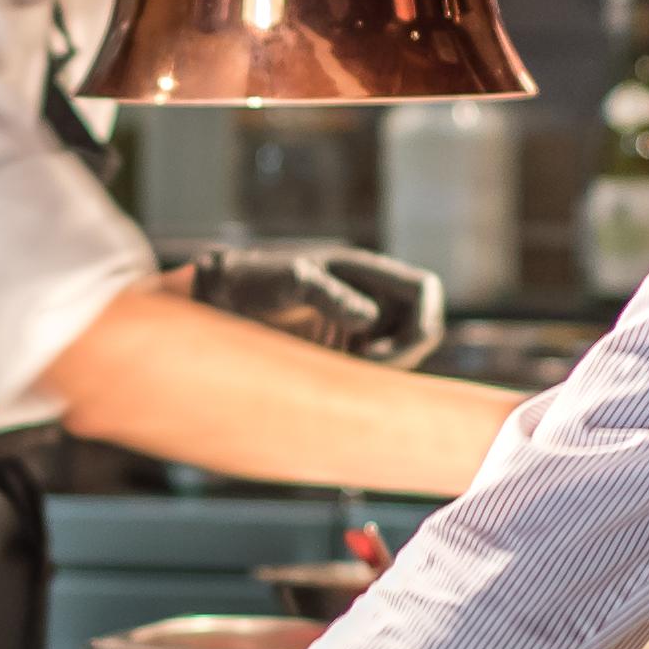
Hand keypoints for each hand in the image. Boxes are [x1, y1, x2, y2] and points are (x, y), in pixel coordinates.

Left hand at [180, 243, 448, 366]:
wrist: (224, 299)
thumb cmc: (254, 281)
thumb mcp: (286, 282)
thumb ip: (326, 294)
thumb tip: (368, 318)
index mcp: (367, 270)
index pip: (424, 290)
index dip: (418, 324)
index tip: (375, 352)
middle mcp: (372, 294)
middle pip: (421, 326)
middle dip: (403, 355)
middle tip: (360, 370)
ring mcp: (362, 320)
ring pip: (402, 349)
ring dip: (384, 371)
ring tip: (340, 373)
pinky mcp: (347, 343)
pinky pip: (377, 365)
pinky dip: (366, 378)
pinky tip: (332, 378)